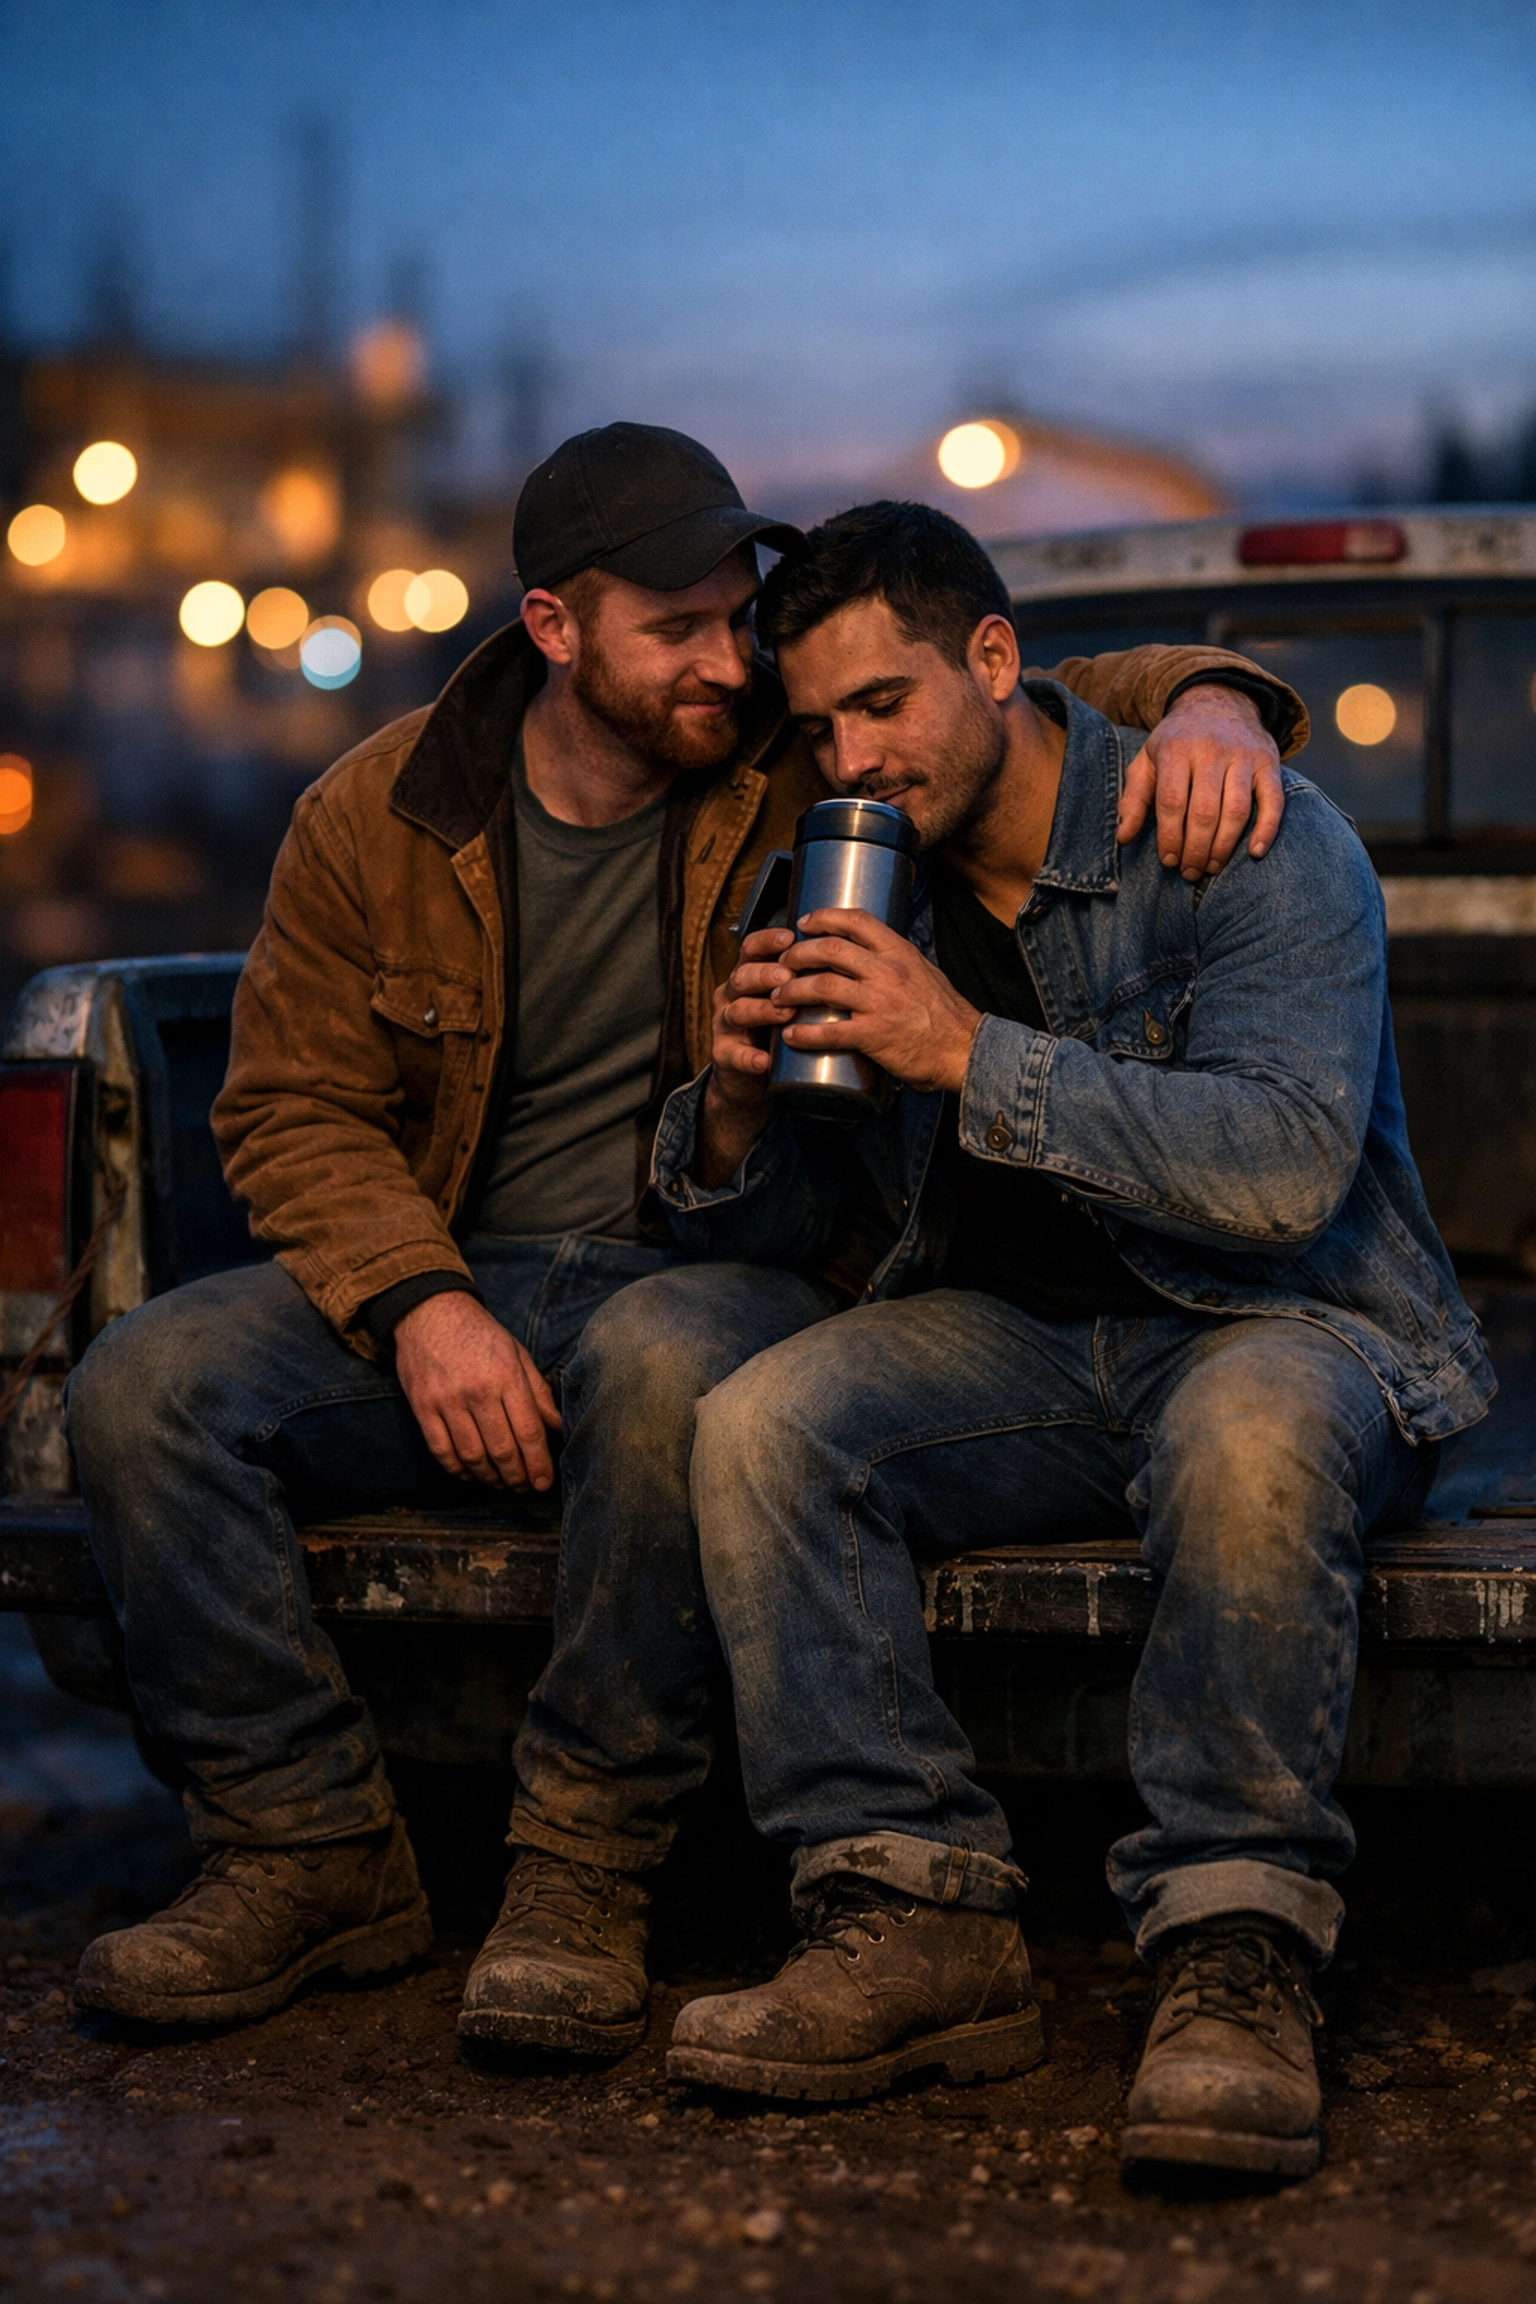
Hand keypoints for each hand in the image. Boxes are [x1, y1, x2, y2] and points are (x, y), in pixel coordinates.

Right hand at [393, 1290, 560, 1490]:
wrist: (430, 1311)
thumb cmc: (479, 1334)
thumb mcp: (516, 1353)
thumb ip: (538, 1391)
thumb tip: (557, 1426)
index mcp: (506, 1376)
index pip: (529, 1431)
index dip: (539, 1464)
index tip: (544, 1483)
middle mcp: (478, 1391)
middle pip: (502, 1450)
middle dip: (517, 1477)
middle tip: (523, 1487)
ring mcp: (447, 1400)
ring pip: (472, 1456)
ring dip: (489, 1478)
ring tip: (500, 1483)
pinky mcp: (422, 1407)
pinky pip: (441, 1450)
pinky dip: (457, 1469)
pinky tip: (470, 1473)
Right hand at [699, 926, 791, 1185]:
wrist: (756, 1077)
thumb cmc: (782, 1028)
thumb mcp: (794, 997)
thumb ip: (812, 976)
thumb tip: (855, 950)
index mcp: (751, 974)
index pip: (752, 948)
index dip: (767, 940)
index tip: (790, 937)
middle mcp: (734, 995)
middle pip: (742, 975)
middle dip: (765, 973)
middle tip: (787, 974)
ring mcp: (727, 1025)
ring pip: (737, 1011)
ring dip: (761, 1010)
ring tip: (785, 1013)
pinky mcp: (725, 1056)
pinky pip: (734, 1055)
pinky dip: (749, 1057)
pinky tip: (764, 1060)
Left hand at [769, 908, 981, 1093]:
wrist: (964, 1050)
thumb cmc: (946, 1015)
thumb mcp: (925, 972)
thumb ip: (897, 960)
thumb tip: (872, 951)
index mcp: (900, 953)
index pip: (857, 921)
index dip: (824, 917)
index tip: (804, 923)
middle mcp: (888, 972)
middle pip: (830, 950)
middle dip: (798, 954)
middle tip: (783, 964)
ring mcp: (881, 1003)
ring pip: (823, 986)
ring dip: (793, 990)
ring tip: (778, 997)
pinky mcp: (875, 1035)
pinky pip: (830, 1031)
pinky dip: (804, 1033)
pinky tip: (790, 1035)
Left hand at [1117, 685, 1282, 880]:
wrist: (1218, 701)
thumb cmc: (1177, 741)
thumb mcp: (1147, 761)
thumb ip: (1134, 798)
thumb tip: (1123, 837)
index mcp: (1176, 749)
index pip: (1172, 802)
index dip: (1170, 837)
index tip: (1169, 861)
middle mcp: (1211, 750)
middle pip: (1204, 811)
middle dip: (1196, 849)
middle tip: (1190, 872)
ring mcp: (1244, 755)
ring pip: (1236, 810)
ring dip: (1224, 846)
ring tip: (1212, 867)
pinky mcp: (1269, 762)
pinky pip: (1273, 800)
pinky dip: (1267, 828)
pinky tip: (1254, 852)